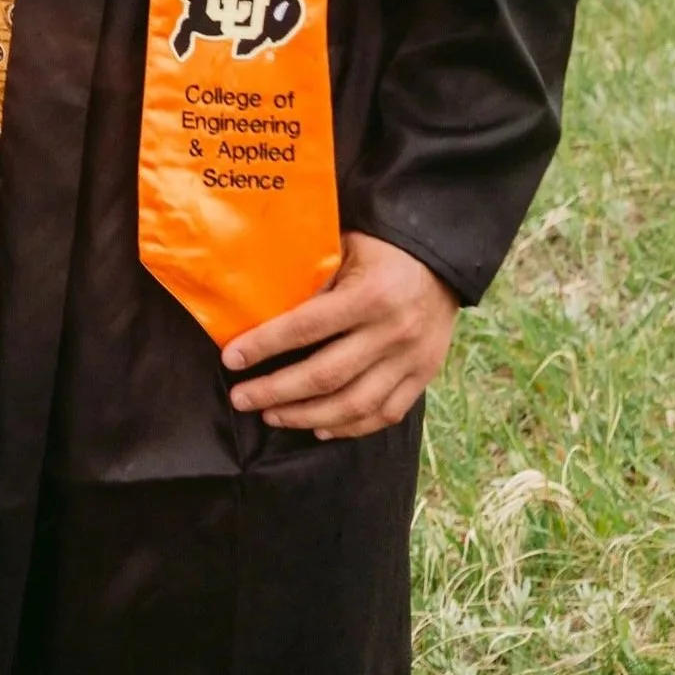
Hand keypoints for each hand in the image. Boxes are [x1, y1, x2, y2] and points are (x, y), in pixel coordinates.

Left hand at [220, 231, 458, 438]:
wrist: (443, 258)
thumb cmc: (382, 248)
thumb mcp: (344, 247)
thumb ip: (312, 278)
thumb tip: (259, 306)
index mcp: (369, 295)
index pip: (305, 328)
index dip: (264, 346)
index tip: (232, 359)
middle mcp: (392, 332)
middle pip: (325, 376)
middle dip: (276, 392)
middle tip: (242, 399)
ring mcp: (411, 359)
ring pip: (354, 405)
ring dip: (306, 416)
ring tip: (272, 416)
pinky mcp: (425, 375)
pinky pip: (385, 414)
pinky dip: (350, 427)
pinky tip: (320, 427)